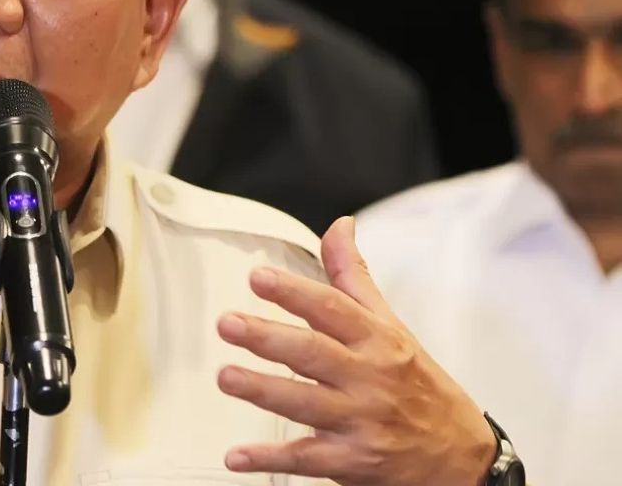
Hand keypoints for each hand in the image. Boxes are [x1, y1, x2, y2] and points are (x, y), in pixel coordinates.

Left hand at [216, 216, 495, 485]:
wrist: (463, 459)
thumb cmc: (419, 385)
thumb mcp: (393, 327)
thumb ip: (355, 278)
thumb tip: (339, 226)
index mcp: (377, 340)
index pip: (333, 309)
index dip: (295, 292)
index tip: (258, 277)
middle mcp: (369, 378)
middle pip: (315, 353)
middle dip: (269, 338)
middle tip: (227, 323)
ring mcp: (362, 422)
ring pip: (306, 404)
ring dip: (263, 390)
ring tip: (225, 376)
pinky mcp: (353, 462)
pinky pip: (306, 459)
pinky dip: (270, 459)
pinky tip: (237, 455)